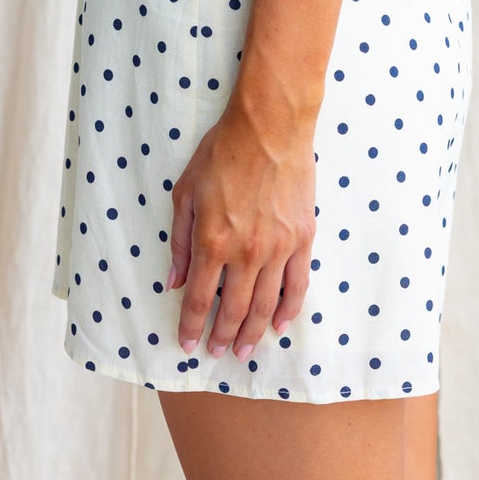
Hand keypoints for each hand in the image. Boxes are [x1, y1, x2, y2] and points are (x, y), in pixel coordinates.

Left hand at [166, 96, 317, 362]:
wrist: (269, 126)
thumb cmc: (222, 153)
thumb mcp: (186, 192)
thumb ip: (180, 241)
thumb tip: (175, 282)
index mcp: (213, 241)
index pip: (200, 299)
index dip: (192, 327)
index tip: (188, 343)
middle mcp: (247, 252)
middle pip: (233, 310)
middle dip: (222, 336)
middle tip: (217, 353)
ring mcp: (279, 248)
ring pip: (266, 305)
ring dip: (253, 332)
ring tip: (244, 350)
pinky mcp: (303, 238)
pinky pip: (298, 285)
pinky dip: (289, 310)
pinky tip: (280, 325)